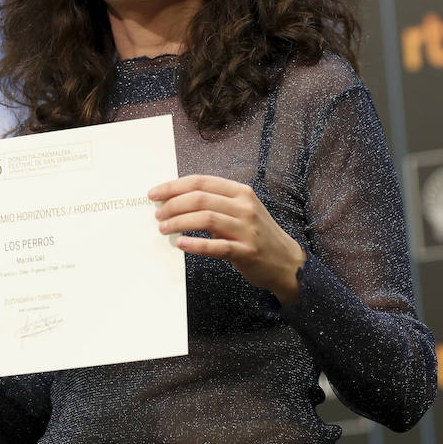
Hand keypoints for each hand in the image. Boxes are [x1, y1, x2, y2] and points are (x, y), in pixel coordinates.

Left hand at [149, 175, 305, 306]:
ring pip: (205, 219)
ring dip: (179, 222)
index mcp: (240, 192)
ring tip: (163, 228)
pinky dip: (196, 245)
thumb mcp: (241, 210)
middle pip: (200, 198)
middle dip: (172, 204)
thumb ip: (215, 203)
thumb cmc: (257, 235)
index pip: (201, 182)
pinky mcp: (246, 251)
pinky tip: (181, 244)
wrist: (286, 262)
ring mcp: (246, 229)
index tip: (155, 193)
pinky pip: (216, 246)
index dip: (174, 186)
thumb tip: (177, 200)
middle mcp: (244, 207)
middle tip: (157, 213)